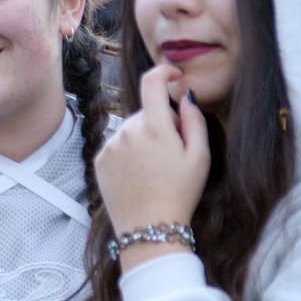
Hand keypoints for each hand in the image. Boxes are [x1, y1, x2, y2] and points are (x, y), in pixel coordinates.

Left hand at [95, 65, 210, 266]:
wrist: (149, 228)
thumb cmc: (180, 193)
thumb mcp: (200, 157)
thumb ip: (194, 120)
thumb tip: (185, 96)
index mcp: (154, 127)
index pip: (152, 81)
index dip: (164, 72)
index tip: (174, 76)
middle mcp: (127, 131)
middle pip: (146, 112)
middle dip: (161, 122)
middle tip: (174, 152)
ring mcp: (110, 145)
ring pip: (132, 129)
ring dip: (144, 138)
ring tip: (155, 169)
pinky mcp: (100, 159)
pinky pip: (118, 144)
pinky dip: (129, 151)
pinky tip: (139, 174)